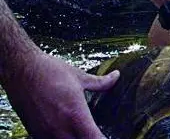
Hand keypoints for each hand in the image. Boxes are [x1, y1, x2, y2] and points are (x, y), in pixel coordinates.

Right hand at [1, 52, 118, 138]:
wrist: (21, 70)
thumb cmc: (50, 71)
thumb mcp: (80, 76)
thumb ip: (100, 82)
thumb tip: (116, 77)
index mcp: (76, 116)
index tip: (109, 136)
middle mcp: (60, 129)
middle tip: (94, 132)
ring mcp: (46, 133)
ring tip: (82, 130)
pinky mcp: (35, 132)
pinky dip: (62, 138)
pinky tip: (67, 131)